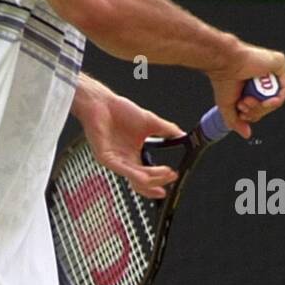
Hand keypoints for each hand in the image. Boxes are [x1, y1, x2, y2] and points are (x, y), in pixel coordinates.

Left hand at [75, 83, 183, 199]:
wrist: (102, 103)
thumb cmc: (120, 111)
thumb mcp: (150, 122)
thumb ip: (167, 130)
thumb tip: (182, 135)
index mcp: (133, 155)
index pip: (147, 176)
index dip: (160, 180)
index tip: (174, 177)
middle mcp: (124, 161)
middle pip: (142, 181)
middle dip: (159, 181)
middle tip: (172, 176)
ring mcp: (115, 161)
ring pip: (134, 178)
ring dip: (152, 178)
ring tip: (166, 173)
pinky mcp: (105, 158)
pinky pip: (122, 169)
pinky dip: (135, 174)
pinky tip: (146, 175)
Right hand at [207, 43, 284, 137]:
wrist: (225, 64)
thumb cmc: (223, 80)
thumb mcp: (228, 107)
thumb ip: (236, 122)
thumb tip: (247, 134)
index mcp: (249, 88)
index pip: (258, 108)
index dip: (252, 115)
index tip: (241, 112)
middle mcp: (261, 80)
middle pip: (267, 106)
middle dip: (256, 111)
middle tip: (244, 104)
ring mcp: (271, 72)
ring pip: (275, 99)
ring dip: (262, 107)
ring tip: (248, 100)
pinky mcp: (279, 65)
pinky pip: (284, 89)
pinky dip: (276, 100)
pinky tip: (266, 102)